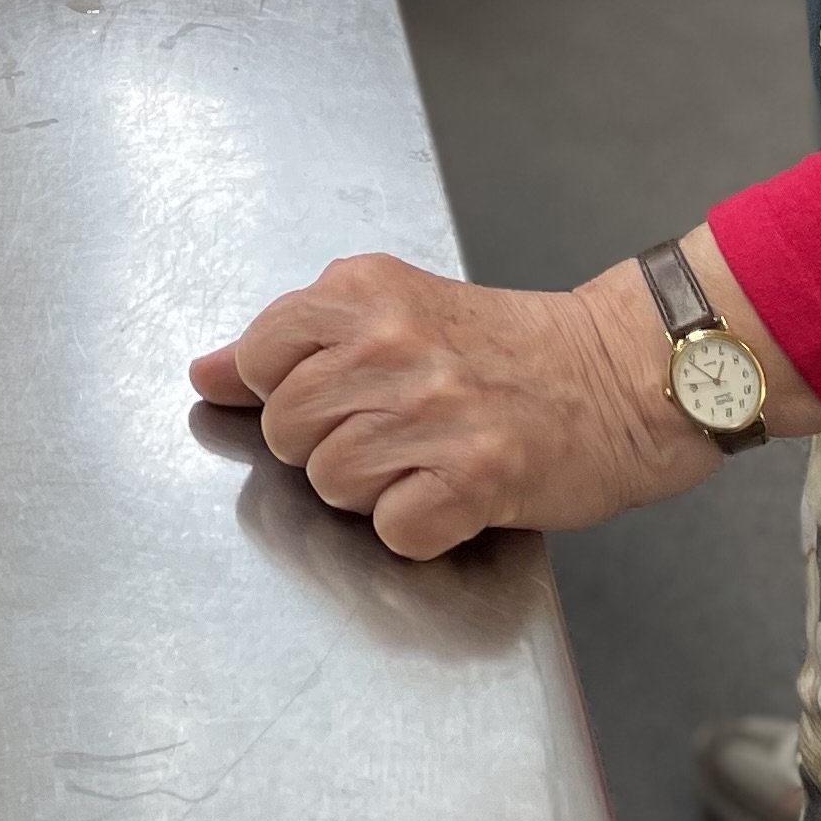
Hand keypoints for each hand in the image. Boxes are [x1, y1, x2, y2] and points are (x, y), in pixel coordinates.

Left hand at [189, 252, 710, 559]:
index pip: (260, 356)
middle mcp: (391, 344)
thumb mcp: (389, 309)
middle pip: (287, 430)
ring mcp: (434, 412)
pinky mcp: (476, 478)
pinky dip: (417, 527)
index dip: (286, 391)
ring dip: (373, 489)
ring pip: (332, 484)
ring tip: (425, 457)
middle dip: (326, 444)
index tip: (332, 393)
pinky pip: (393, 530)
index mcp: (364, 291)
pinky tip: (450, 493)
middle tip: (391, 429)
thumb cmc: (502, 347)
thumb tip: (204, 372)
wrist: (616, 376)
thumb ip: (292, 338)